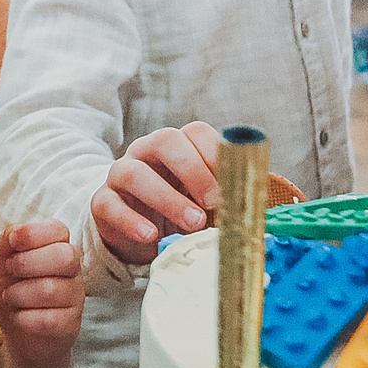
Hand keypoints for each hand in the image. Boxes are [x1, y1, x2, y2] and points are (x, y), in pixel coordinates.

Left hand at [0, 220, 81, 367]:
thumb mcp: (2, 264)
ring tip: (9, 297)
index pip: (59, 230)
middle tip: (10, 270)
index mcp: (57, 246)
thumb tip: (15, 232)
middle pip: (65, 256)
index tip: (13, 243)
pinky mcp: (71, 324)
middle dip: (28, 262)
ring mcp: (75, 297)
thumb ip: (7, 244)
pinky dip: (27, 318)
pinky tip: (19, 317)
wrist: (18, 333)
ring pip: (53, 289)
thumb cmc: (13, 291)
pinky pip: (52, 319)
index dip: (33, 234)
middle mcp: (72, 269)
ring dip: (20, 293)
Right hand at [90, 120, 223, 265]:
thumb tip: (265, 211)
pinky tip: (151, 235)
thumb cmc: (181, 213)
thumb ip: (231, 202)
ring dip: (167, 198)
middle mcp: (147, 152)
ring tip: (192, 224)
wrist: (140, 235)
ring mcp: (121, 174)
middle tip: (214, 202)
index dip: (216, 154)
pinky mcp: (102, 201)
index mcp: (179, 146)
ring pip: (134, 172)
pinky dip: (131, 220)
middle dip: (193, 170)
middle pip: (165, 140)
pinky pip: (109, 204)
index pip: (195, 132)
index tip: (233, 186)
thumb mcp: (208, 205)